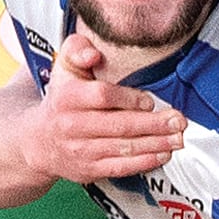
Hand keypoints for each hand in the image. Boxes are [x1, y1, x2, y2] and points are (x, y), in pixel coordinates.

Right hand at [17, 31, 186, 185]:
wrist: (39, 141)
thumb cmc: (62, 100)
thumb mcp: (63, 66)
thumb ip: (77, 49)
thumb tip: (93, 53)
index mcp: (68, 97)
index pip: (102, 96)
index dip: (129, 99)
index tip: (149, 100)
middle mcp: (73, 126)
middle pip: (119, 125)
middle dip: (154, 124)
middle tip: (178, 120)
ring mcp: (81, 151)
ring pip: (124, 148)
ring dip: (156, 144)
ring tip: (177, 138)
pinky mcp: (90, 169)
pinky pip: (121, 167)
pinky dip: (145, 162)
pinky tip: (162, 154)